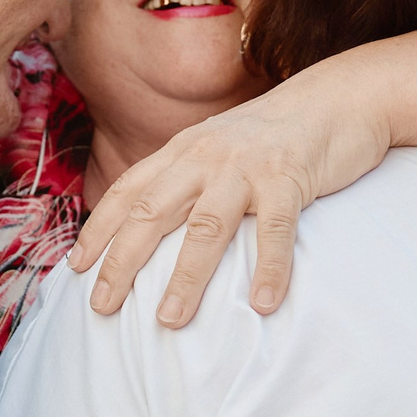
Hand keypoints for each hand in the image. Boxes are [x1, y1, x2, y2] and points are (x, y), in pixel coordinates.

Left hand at [71, 71, 388, 327]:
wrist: (340, 96)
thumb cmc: (277, 134)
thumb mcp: (220, 147)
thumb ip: (189, 178)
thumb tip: (157, 226)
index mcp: (184, 150)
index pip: (129, 191)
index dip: (100, 229)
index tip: (76, 267)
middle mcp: (206, 156)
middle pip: (152, 212)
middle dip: (122, 262)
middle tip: (101, 306)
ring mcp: (246, 167)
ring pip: (206, 228)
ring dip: (185, 277)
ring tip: (167, 319)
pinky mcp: (289, 178)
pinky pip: (275, 230)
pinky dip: (269, 268)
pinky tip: (263, 304)